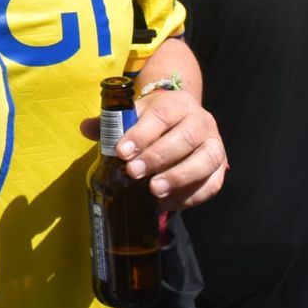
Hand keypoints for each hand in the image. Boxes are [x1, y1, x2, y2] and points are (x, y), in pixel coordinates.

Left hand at [80, 86, 226, 210]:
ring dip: (179, 177)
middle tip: (133, 173)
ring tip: (154, 191)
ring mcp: (215, 144)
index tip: (122, 152)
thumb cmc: (152, 121)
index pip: (161, 115)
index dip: (141, 134)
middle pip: (185, 137)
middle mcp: (201, 120)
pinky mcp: (221, 167)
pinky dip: (191, 196)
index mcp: (177, 103)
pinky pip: (212, 183)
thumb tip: (86, 128)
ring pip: (206, 160)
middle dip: (157, 157)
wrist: (181, 120)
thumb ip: (110, 123)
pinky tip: (167, 203)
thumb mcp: (132, 115)